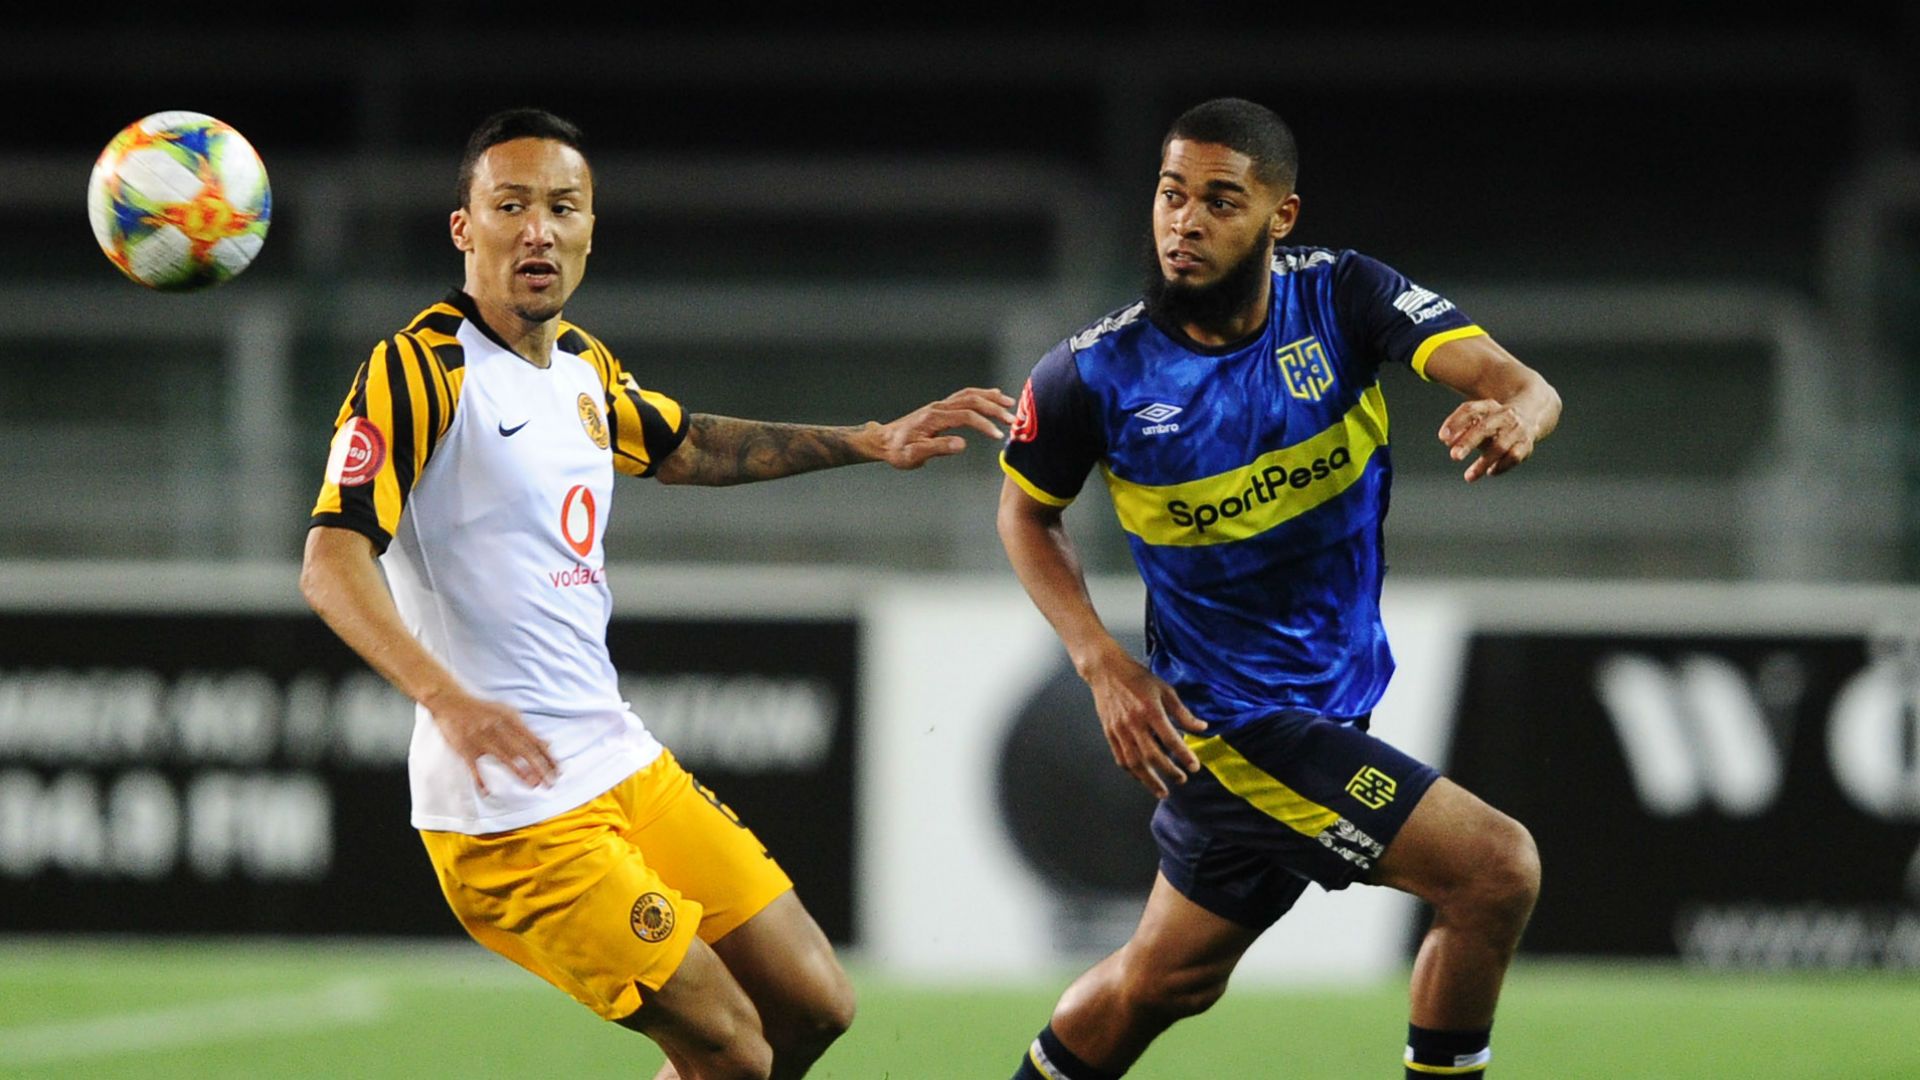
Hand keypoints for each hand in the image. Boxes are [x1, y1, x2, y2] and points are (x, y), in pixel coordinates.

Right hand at [425, 688, 557, 794]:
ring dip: (519, 772)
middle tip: (550, 782)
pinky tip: (487, 792)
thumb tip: (548, 745)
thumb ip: (526, 730)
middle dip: (539, 767)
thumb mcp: (508, 713)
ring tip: (533, 784)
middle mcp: (498, 730)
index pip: (534, 741)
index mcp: (510, 720)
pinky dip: (479, 779)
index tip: (558, 770)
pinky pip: (474, 767)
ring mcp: (482, 740)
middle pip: (523, 751)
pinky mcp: (465, 749)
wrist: (452, 702)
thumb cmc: (483, 710)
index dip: (547, 757)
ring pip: (503, 758)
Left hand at [871, 387, 1015, 469]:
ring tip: (1009, 404)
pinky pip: (964, 396)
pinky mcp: (941, 408)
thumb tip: (962, 444)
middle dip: (994, 408)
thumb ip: (938, 448)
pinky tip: (994, 396)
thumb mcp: (915, 455)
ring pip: (969, 395)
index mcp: (934, 418)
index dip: (984, 425)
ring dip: (990, 398)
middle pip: (971, 400)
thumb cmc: (898, 450)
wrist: (884, 441)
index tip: (998, 436)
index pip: (966, 416)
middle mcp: (938, 407)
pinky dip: (981, 395)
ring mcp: (940, 405)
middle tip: (1012, 419)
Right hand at [1081, 649, 1209, 797]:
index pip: (1170, 738)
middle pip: (1152, 755)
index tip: (1194, 766)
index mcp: (1150, 710)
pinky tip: (1142, 779)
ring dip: (1150, 780)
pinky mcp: (1109, 734)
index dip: (1183, 755)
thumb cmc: (1138, 678)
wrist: (1106, 671)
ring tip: (1163, 791)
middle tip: (1182, 779)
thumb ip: (1182, 711)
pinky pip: (1121, 758)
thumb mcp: (1165, 690)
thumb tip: (1201, 728)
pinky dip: (1133, 772)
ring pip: (1135, 762)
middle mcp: (1133, 723)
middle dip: (1169, 771)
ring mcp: (1119, 730)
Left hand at [1437, 399, 1541, 481]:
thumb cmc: (1494, 421)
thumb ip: (1460, 428)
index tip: (1442, 438)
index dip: (1455, 423)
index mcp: (1489, 406)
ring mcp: (1517, 430)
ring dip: (1484, 462)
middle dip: (1468, 442)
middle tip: (1454, 457)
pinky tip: (1490, 472)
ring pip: (1500, 445)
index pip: (1470, 410)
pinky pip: (1515, 456)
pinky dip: (1502, 465)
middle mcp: (1504, 416)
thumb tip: (1445, 439)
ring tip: (1468, 476)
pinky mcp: (1526, 444)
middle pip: (1485, 427)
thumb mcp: (1478, 420)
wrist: (1532, 412)